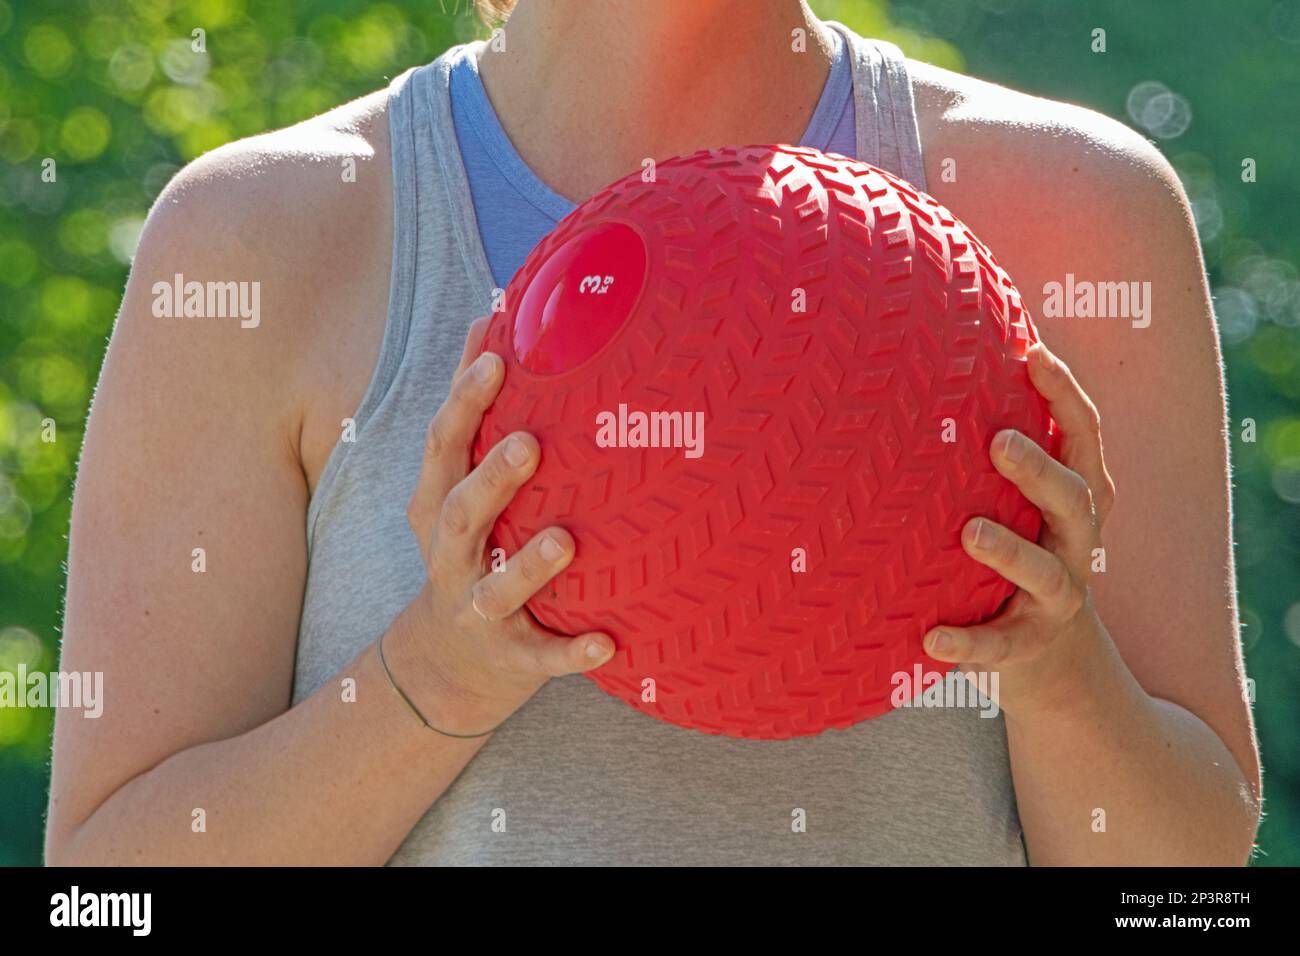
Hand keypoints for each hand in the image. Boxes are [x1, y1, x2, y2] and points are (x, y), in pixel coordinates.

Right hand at [388, 318, 614, 735]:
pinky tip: (610, 643)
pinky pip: (542, 658)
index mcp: (437, 503)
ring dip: (529, 567)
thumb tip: (491, 318)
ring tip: (565, 541)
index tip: (497, 359)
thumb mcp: (453, 480)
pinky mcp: (512, 657)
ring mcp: (478, 610)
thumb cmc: (470, 543)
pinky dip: (570, 653)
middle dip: (491, 479)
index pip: (443, 447)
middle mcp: (450, 556)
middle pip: (459, 514)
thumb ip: (472, 408)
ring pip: (497, 589)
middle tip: (530, 442)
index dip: (464, 403)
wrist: (450, 661)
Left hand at [923, 343, 1117, 712]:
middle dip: (1039, 470)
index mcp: (1078, 496)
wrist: (1047, 654)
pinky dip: (968, 644)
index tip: (1033, 352)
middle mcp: (1076, 542)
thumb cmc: (1020, 543)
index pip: (1083, 437)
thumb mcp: (1021, 497)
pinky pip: (998, 646)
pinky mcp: (1026, 644)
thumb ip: (1003, 446)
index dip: (1065, 394)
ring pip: (1046, 573)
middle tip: (1000, 442)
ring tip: (970, 532)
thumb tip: (947, 359)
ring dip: (1011, 551)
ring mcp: (1056, 596)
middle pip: (1074, 499)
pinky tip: (930, 638)